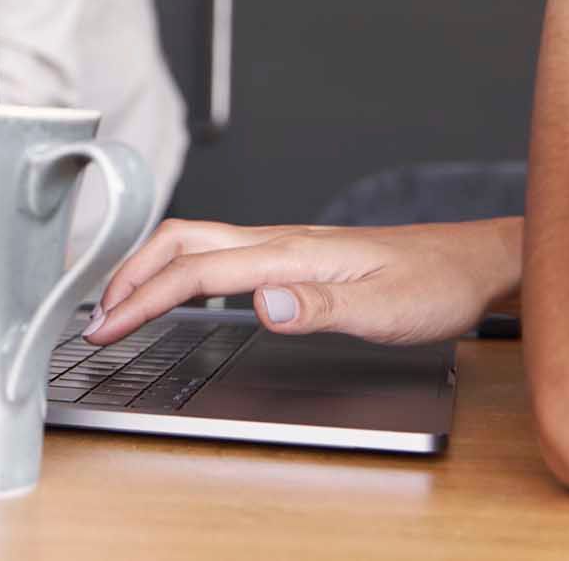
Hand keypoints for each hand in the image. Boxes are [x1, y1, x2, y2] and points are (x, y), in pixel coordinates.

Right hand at [85, 218, 521, 348]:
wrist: (473, 263)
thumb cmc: (436, 285)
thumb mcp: (388, 310)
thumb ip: (324, 308)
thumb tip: (264, 303)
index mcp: (293, 252)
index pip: (198, 272)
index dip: (145, 299)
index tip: (109, 327)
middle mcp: (282, 240)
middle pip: (182, 240)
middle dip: (130, 274)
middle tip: (96, 316)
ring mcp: (287, 244)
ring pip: (198, 242)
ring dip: (151, 268)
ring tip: (121, 304)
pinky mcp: (295, 256)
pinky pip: (220, 253)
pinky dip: (181, 270)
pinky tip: (182, 292)